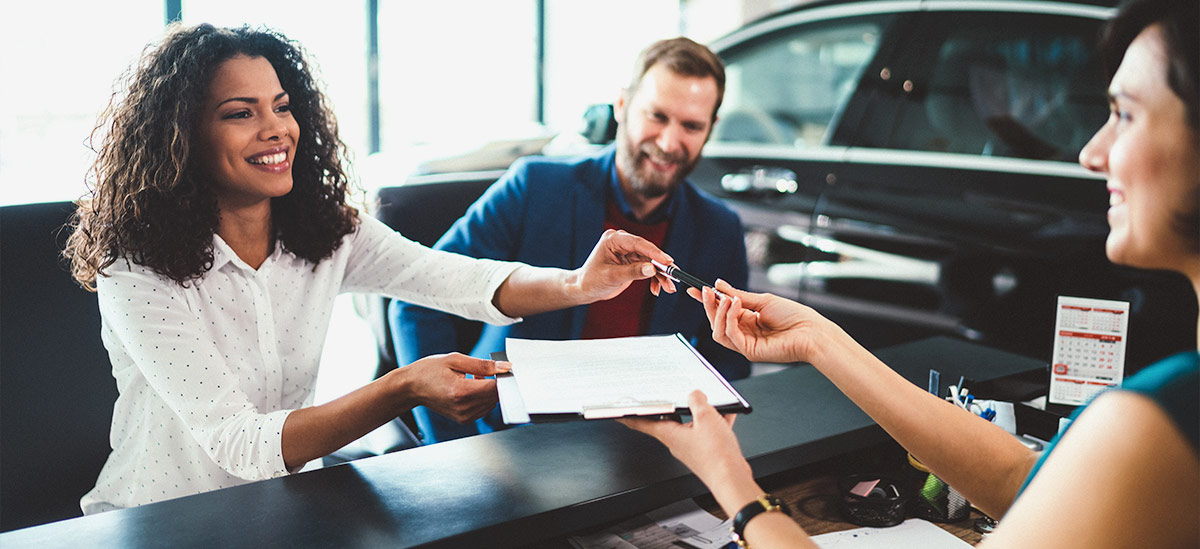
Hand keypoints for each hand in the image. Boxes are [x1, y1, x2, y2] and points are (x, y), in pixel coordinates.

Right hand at [401, 353, 507, 422]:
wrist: (411, 387)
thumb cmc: (429, 371)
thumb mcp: (455, 359)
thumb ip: (482, 365)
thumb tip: (505, 367)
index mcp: (461, 391)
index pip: (496, 388)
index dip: (504, 378)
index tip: (504, 369)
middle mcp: (464, 408)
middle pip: (496, 397)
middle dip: (496, 382)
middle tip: (482, 370)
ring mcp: (464, 416)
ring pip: (492, 403)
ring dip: (488, 390)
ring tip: (471, 378)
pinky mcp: (464, 419)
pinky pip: (484, 408)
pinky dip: (482, 397)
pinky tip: (470, 387)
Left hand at [575, 229, 676, 300]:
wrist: (585, 288)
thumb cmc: (592, 280)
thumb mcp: (612, 277)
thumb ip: (632, 272)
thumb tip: (652, 269)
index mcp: (614, 239)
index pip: (638, 243)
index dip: (655, 252)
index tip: (668, 262)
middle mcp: (623, 242)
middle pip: (648, 252)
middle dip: (661, 266)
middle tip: (674, 277)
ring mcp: (628, 251)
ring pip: (651, 261)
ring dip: (661, 275)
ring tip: (669, 288)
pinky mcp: (632, 261)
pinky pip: (648, 267)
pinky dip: (654, 278)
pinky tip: (657, 289)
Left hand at [620, 391, 755, 511]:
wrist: (732, 478)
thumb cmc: (716, 456)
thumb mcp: (706, 417)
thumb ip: (698, 401)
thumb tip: (695, 394)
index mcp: (670, 435)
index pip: (642, 423)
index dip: (629, 417)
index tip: (619, 412)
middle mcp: (678, 443)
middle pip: (669, 420)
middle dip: (672, 406)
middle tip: (671, 394)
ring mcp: (692, 448)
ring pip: (692, 425)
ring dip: (699, 413)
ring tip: (709, 402)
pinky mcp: (706, 452)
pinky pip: (707, 432)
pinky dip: (715, 422)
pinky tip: (725, 415)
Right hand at [689, 280, 828, 364]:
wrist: (811, 332)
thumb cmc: (794, 316)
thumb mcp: (762, 300)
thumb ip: (738, 295)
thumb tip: (719, 285)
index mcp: (747, 320)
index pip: (721, 311)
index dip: (707, 302)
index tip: (696, 290)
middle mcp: (744, 333)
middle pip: (716, 322)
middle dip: (709, 306)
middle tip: (706, 291)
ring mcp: (745, 344)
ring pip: (718, 331)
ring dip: (718, 312)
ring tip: (726, 298)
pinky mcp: (749, 351)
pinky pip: (730, 335)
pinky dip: (729, 318)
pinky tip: (735, 306)